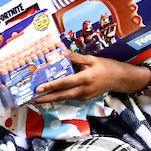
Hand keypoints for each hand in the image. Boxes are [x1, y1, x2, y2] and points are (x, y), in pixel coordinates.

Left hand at [31, 53, 150, 103]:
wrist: (120, 79)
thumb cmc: (107, 67)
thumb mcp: (91, 59)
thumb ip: (75, 57)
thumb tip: (60, 50)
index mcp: (84, 79)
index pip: (64, 84)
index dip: (50, 86)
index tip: (38, 89)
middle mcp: (82, 90)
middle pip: (60, 96)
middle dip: (45, 99)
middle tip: (30, 99)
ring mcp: (83, 96)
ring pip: (63, 98)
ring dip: (50, 99)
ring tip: (36, 98)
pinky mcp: (83, 98)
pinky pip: (68, 97)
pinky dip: (58, 96)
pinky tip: (49, 94)